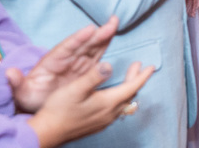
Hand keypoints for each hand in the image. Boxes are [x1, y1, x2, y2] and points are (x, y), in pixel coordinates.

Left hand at [9, 16, 118, 112]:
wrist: (37, 107)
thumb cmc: (29, 98)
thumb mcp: (21, 93)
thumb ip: (16, 83)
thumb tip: (9, 73)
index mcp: (51, 63)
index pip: (66, 49)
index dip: (78, 39)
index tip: (90, 29)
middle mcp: (65, 59)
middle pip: (82, 44)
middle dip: (96, 34)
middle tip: (111, 23)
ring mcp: (75, 63)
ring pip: (91, 47)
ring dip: (103, 36)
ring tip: (114, 23)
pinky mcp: (84, 69)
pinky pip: (96, 56)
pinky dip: (104, 45)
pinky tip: (112, 35)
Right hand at [27, 60, 153, 147]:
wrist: (46, 133)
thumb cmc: (59, 109)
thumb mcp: (75, 88)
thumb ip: (94, 76)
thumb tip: (110, 65)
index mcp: (107, 103)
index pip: (132, 87)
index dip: (142, 76)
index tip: (151, 66)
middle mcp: (109, 114)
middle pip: (129, 95)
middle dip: (135, 79)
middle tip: (138, 66)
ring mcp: (103, 121)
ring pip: (123, 103)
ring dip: (127, 88)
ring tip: (128, 77)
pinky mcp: (96, 125)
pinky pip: (115, 110)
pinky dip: (119, 97)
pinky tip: (113, 95)